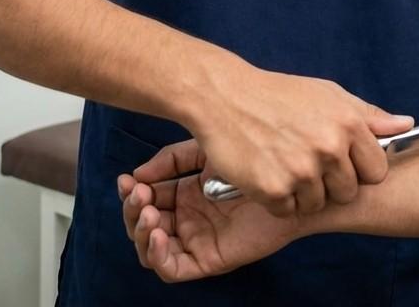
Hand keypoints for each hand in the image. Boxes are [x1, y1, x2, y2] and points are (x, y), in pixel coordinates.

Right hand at [117, 139, 301, 281]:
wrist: (291, 179)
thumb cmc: (257, 160)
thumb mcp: (207, 150)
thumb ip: (172, 159)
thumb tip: (136, 174)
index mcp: (185, 193)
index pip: (147, 198)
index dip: (132, 192)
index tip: (126, 179)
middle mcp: (187, 218)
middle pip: (144, 223)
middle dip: (134, 210)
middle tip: (139, 194)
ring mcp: (197, 239)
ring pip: (152, 247)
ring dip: (141, 231)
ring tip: (150, 212)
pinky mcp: (209, 258)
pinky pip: (173, 268)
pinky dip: (158, 255)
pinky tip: (158, 233)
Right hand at [190, 66, 412, 216]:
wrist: (225, 97)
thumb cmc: (278, 95)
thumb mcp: (328, 94)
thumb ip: (368, 114)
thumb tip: (406, 124)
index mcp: (348, 122)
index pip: (377, 171)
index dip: (359, 170)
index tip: (342, 163)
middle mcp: (329, 147)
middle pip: (348, 192)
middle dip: (330, 183)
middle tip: (305, 161)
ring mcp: (302, 170)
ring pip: (318, 205)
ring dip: (302, 193)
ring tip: (283, 163)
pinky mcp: (274, 190)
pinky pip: (289, 212)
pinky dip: (277, 200)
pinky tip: (267, 173)